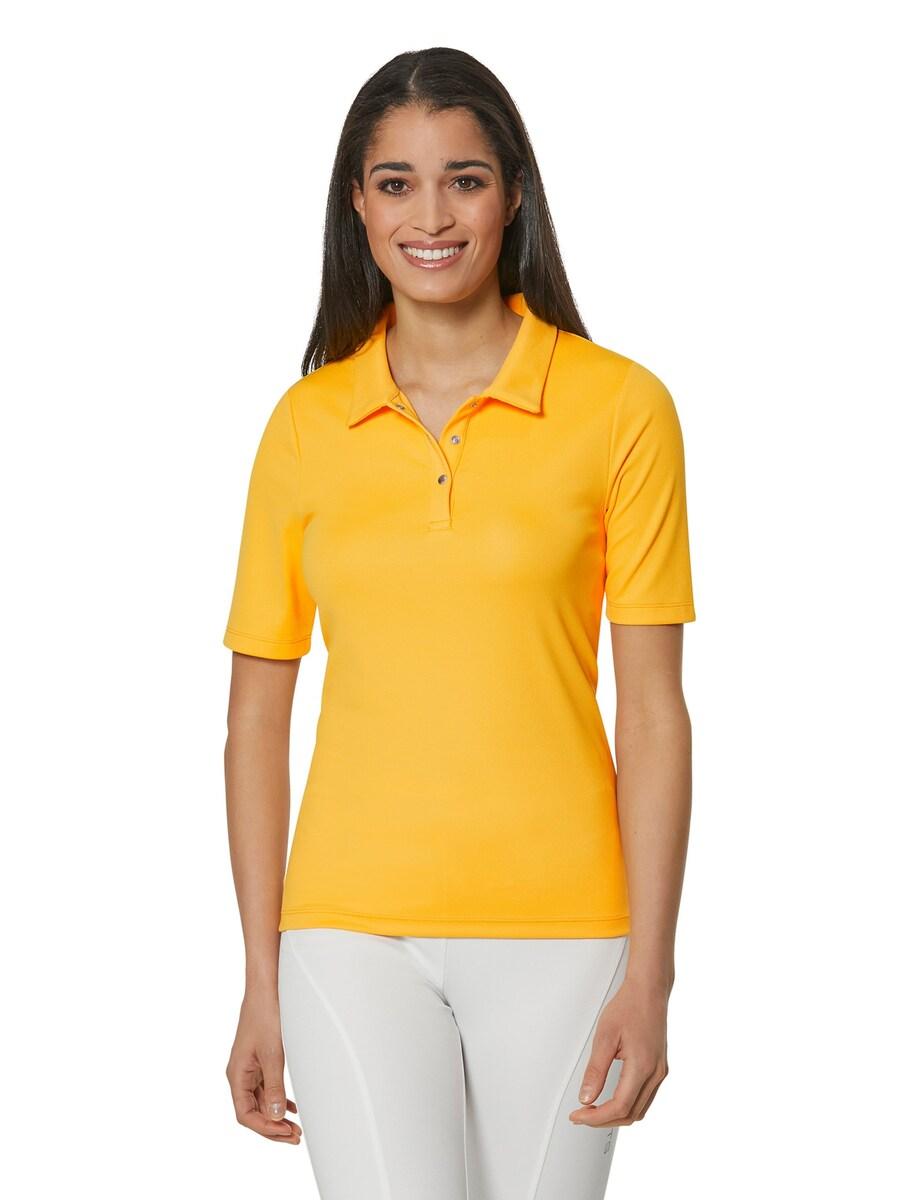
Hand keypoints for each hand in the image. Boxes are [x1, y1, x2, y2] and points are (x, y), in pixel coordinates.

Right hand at [226, 987, 301, 1143]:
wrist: (267, 988)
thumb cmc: (266, 1015)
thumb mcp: (273, 1053)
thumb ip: (273, 1085)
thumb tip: (274, 1116)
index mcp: (236, 1074)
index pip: (246, 1114)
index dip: (265, 1128)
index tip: (286, 1132)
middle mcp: (240, 1074)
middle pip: (253, 1111)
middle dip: (273, 1126)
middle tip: (296, 1136)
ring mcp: (249, 1067)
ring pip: (261, 1101)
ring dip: (277, 1115)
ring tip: (296, 1128)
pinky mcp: (259, 1059)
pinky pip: (266, 1087)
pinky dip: (278, 1099)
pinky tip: (291, 1107)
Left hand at [568, 977, 668, 1127]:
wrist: (649, 991)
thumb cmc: (629, 1006)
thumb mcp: (605, 1036)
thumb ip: (595, 1070)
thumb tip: (586, 1096)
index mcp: (642, 1066)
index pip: (619, 1106)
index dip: (596, 1117)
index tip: (579, 1115)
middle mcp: (655, 1073)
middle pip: (630, 1114)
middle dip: (603, 1120)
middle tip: (581, 1115)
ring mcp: (659, 1072)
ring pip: (639, 1110)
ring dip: (616, 1116)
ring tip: (593, 1111)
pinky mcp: (659, 1068)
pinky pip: (644, 1098)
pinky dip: (627, 1106)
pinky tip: (612, 1101)